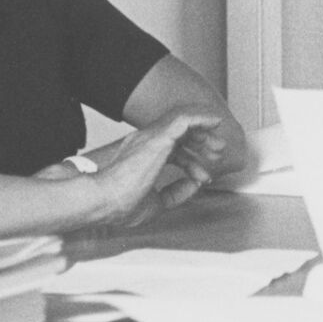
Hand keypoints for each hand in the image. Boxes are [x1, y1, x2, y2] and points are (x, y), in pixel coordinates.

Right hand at [76, 109, 225, 227]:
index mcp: (145, 156)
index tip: (204, 178)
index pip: (174, 152)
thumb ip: (175, 194)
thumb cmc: (119, 204)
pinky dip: (202, 117)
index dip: (192, 164)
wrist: (103, 201)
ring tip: (219, 144)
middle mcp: (148, 142)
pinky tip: (215, 122)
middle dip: (202, 141)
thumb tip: (192, 186)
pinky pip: (184, 118)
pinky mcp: (158, 137)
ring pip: (184, 120)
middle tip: (218, 152)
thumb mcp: (156, 203)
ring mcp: (152, 137)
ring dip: (204, 129)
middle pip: (180, 133)